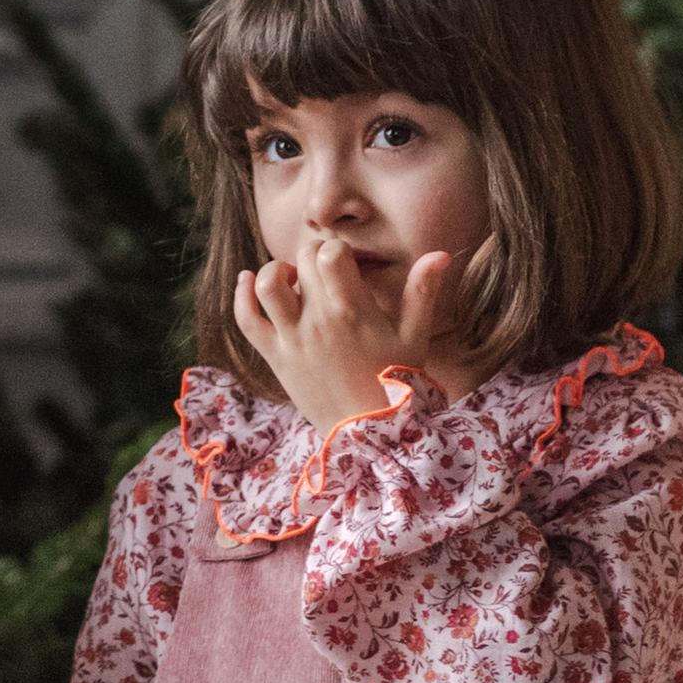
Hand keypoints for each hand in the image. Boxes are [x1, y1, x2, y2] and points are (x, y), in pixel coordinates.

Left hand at [234, 238, 450, 436]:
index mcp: (353, 311)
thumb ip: (422, 292)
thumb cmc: (396, 384)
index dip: (335, 249)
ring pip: (267, 284)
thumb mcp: (415, 337)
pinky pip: (246, 320)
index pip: (331, 253)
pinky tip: (248, 282)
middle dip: (312, 257)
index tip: (343, 264)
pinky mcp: (275, 358)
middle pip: (301, 261)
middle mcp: (319, 321)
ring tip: (294, 281)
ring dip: (276, 272)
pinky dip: (241, 295)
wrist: (368, 433)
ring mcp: (293, 339)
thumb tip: (441, 253)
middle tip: (324, 274)